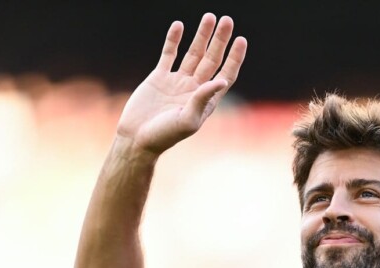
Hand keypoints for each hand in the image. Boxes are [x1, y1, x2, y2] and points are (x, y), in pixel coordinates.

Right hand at [116, 14, 246, 154]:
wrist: (137, 138)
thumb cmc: (165, 135)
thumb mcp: (188, 120)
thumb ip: (203, 99)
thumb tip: (222, 80)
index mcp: (206, 100)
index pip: (226, 74)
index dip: (235, 58)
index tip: (241, 40)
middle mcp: (194, 88)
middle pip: (212, 59)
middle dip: (220, 40)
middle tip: (228, 20)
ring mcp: (177, 81)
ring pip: (193, 53)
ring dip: (201, 36)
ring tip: (209, 17)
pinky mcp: (159, 77)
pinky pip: (168, 54)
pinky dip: (173, 40)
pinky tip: (179, 25)